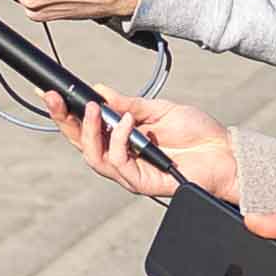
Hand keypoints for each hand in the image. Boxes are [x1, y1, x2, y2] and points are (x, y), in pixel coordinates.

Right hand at [55, 93, 231, 202]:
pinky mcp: (143, 183)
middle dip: (65, 121)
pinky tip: (128, 122)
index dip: (65, 113)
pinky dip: (119, 140)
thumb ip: (129, 104)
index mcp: (122, 140)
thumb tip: (100, 91)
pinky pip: (119, 163)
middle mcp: (122, 158)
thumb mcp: (159, 110)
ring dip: (91, 130)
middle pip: (81, 145)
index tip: (51, 93)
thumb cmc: (197, 133)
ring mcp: (130, 173)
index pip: (85, 129)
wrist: (225, 153)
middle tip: (56, 98)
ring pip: (94, 157)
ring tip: (95, 108)